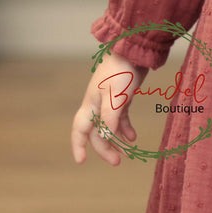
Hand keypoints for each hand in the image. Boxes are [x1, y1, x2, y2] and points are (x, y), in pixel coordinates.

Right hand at [70, 51, 147, 165]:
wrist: (133, 50)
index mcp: (91, 105)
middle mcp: (97, 105)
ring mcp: (109, 101)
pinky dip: (125, 128)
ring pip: (109, 127)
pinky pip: (120, 118)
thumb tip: (104, 138)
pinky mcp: (121, 97)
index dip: (78, 146)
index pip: (80, 130)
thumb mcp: (115, 97)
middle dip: (105, 148)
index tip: (81, 161)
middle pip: (97, 132)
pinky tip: (133, 137)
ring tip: (128, 153)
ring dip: (116, 140)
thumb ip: (109, 118)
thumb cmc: (121, 71)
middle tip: (117, 162)